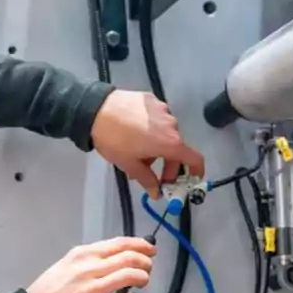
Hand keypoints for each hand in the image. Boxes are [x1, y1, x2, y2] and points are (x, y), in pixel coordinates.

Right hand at [26, 236, 156, 292]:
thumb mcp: (64, 267)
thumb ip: (88, 262)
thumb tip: (114, 260)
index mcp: (80, 255)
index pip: (118, 244)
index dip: (139, 245)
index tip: (149, 249)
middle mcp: (87, 269)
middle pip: (128, 258)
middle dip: (144, 262)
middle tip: (148, 268)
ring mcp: (91, 291)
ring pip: (130, 276)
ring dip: (142, 278)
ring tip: (142, 282)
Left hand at [89, 90, 205, 198]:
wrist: (95, 110)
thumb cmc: (114, 140)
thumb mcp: (130, 165)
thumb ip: (147, 180)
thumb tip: (156, 193)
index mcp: (170, 143)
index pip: (194, 159)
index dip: (197, 172)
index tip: (191, 181)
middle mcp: (172, 124)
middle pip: (177, 148)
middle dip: (168, 165)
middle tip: (153, 176)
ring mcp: (162, 109)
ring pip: (165, 133)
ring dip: (157, 146)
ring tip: (136, 153)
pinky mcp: (151, 99)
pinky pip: (156, 119)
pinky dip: (150, 129)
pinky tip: (133, 132)